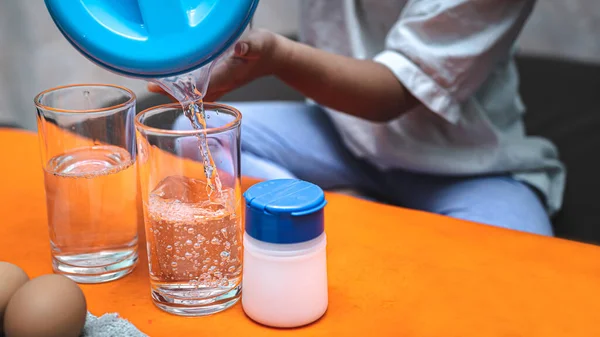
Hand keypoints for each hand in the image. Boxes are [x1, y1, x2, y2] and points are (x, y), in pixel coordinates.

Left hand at [148, 29, 287, 101]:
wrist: (273, 58)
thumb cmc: (265, 49)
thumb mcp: (259, 43)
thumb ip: (249, 45)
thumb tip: (240, 48)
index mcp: (229, 75)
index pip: (202, 86)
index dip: (182, 87)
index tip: (164, 84)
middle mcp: (223, 84)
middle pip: (193, 95)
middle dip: (173, 92)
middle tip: (152, 84)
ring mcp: (222, 86)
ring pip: (195, 95)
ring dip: (177, 93)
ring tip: (156, 85)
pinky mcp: (221, 83)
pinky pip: (201, 92)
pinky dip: (187, 92)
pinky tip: (174, 87)